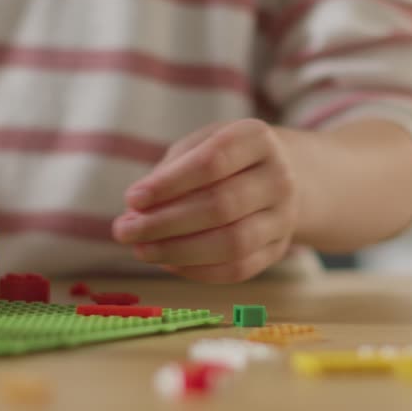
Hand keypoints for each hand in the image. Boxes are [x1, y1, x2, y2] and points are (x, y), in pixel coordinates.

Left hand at [112, 119, 300, 282]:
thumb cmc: (227, 157)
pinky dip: (198, 271)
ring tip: (141, 251)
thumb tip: (136, 211)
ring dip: (179, 251)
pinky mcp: (279, 249)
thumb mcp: (201, 144)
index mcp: (257, 139)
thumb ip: (170, 172)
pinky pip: (239, 269)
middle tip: (125, 231)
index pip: (213, 162)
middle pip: (222, 206)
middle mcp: (279, 177)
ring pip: (233, 243)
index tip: (132, 199)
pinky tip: (168, 262)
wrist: (286, 175)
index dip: (169, 184)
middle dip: (165, 223)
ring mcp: (284, 217)